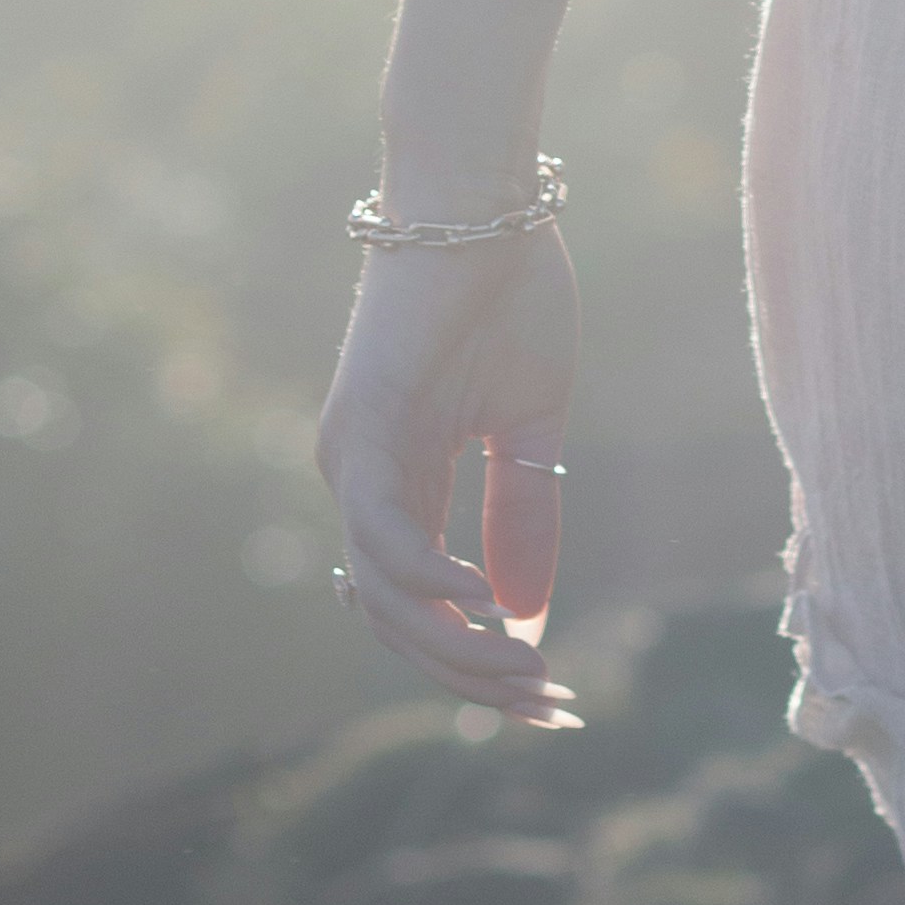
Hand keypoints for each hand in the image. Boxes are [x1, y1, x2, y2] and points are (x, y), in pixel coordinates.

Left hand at [314, 224, 582, 723]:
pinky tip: (485, 601)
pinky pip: (382, 536)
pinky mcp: (362, 429)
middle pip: (399, 623)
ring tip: (526, 666)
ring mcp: (354, 459)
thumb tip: (525, 618)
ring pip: (384, 597)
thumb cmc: (509, 292)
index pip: (424, 607)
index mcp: (400, 483)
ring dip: (456, 647)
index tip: (549, 700)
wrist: (483, 197)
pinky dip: (430, 579)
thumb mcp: (533, 426)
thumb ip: (525, 515)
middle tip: (546, 707)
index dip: (479, 665)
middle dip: (471, 678)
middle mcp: (362, 482)